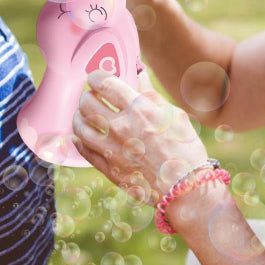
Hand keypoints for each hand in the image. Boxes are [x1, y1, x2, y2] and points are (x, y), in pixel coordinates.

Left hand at [72, 69, 207, 197]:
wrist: (185, 189)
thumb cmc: (185, 150)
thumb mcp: (175, 116)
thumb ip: (152, 96)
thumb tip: (140, 77)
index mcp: (138, 110)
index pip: (104, 83)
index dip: (96, 76)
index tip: (98, 77)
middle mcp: (120, 128)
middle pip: (87, 103)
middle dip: (88, 95)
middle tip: (93, 95)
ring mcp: (111, 150)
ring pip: (80, 127)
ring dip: (79, 116)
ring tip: (85, 114)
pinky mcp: (108, 169)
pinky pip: (84, 151)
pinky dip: (79, 140)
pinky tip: (82, 136)